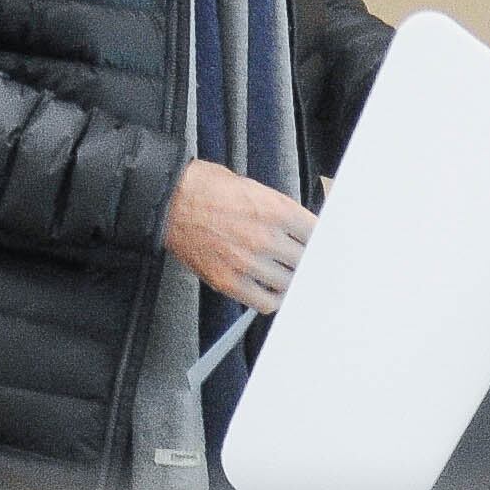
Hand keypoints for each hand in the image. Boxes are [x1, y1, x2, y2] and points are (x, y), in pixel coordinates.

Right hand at [165, 159, 315, 310]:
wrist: (170, 201)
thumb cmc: (206, 188)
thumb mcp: (254, 187)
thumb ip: (280, 210)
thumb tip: (300, 229)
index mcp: (276, 210)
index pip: (317, 235)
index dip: (320, 242)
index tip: (319, 247)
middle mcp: (266, 238)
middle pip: (305, 261)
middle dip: (304, 260)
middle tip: (301, 261)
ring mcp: (248, 262)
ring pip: (288, 283)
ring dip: (289, 279)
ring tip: (284, 274)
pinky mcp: (230, 281)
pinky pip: (264, 302)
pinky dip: (272, 299)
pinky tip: (270, 290)